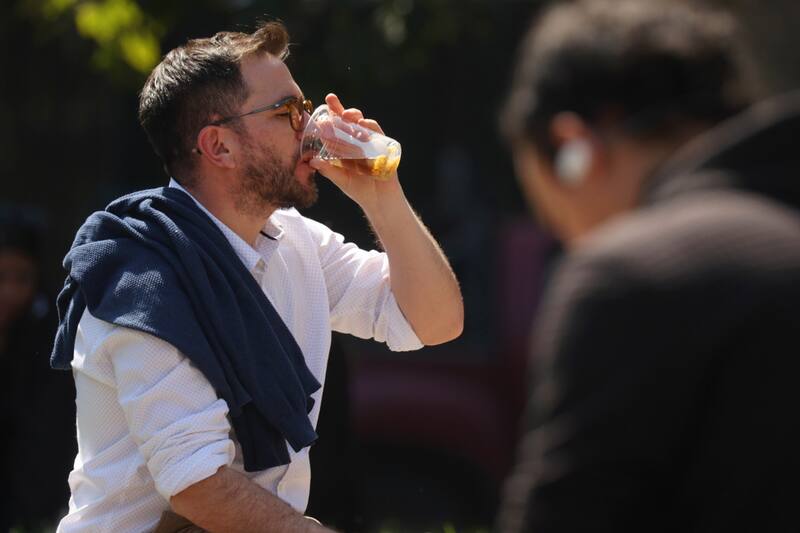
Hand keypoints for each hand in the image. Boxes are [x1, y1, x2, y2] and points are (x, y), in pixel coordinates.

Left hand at [309, 93, 402, 210]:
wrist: (379, 200)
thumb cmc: (359, 190)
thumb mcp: (341, 179)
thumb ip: (328, 170)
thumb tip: (312, 161)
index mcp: (345, 147)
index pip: (336, 128)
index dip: (330, 115)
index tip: (320, 106)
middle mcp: (358, 142)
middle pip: (348, 121)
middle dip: (340, 109)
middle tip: (331, 101)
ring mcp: (371, 143)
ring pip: (362, 123)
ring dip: (354, 116)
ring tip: (346, 114)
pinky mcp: (383, 146)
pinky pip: (377, 132)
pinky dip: (370, 126)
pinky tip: (362, 124)